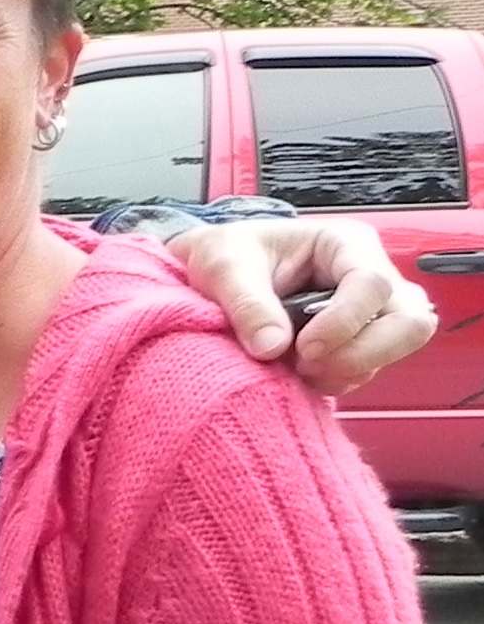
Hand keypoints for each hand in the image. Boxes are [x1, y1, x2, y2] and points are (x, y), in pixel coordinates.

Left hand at [167, 216, 435, 397]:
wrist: (213, 274)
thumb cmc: (224, 256)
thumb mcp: (222, 267)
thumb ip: (246, 303)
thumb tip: (272, 347)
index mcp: (344, 244)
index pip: (372, 284)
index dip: (346, 321)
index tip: (305, 348)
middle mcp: (370, 275)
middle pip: (410, 321)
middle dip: (367, 353)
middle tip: (311, 367)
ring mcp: (370, 311)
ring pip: (396, 349)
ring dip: (350, 370)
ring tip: (297, 369)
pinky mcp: (358, 340)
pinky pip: (370, 369)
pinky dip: (339, 380)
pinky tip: (301, 375)